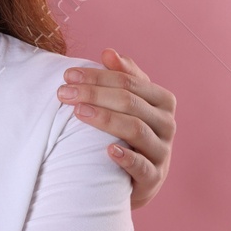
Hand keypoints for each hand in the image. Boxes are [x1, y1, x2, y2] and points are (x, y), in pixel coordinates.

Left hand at [57, 49, 176, 208]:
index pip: (128, 81)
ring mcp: (162, 151)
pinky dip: (127, 158)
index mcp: (162, 100)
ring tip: (78, 113)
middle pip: (129, 102)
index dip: (97, 76)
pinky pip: (142, 166)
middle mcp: (167, 124)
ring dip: (105, 119)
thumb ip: (123, 76)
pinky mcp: (155, 177)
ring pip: (136, 129)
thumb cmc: (128, 133)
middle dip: (94, 94)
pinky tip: (108, 151)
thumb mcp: (128, 103)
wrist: (135, 179)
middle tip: (64, 93)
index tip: (68, 75)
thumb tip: (109, 52)